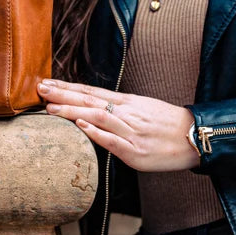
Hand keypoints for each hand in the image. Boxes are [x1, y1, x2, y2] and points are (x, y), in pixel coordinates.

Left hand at [37, 78, 198, 171]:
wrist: (195, 137)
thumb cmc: (167, 124)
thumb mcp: (142, 108)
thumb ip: (117, 109)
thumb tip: (92, 110)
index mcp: (126, 102)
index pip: (90, 91)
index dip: (67, 87)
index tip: (47, 83)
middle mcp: (126, 113)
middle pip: (89, 99)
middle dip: (62, 94)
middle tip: (40, 89)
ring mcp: (130, 132)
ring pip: (97, 116)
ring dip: (72, 111)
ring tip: (51, 108)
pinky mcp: (135, 151)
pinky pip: (113, 140)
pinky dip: (96, 132)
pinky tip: (81, 126)